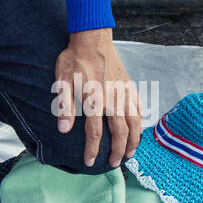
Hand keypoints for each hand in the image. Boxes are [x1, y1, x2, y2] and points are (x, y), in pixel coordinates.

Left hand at [53, 28, 141, 167]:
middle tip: (115, 163)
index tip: (90, 161)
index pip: (95, 132)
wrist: (92, 39)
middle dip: (118, 150)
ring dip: (134, 139)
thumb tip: (64, 129)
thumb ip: (64, 107)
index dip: (93, 149)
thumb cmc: (74, 60)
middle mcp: (112, 98)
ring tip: (131, 152)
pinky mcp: (129, 85)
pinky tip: (139, 128)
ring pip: (134, 121)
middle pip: (120, 131)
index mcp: (94, 100)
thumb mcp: (62, 83)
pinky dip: (140, 120)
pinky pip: (138, 106)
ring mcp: (123, 92)